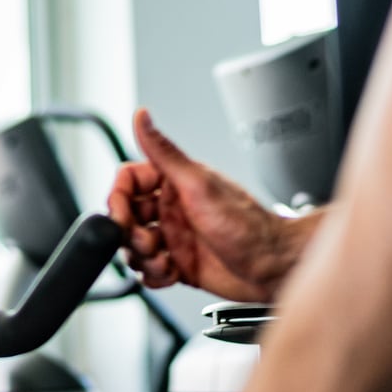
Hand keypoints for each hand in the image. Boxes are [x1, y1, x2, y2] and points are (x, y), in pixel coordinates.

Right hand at [106, 108, 298, 301]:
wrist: (274, 267)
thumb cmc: (247, 224)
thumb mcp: (198, 184)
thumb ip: (164, 152)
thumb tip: (142, 116)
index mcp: (175, 183)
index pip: (129, 181)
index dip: (118, 197)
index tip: (121, 213)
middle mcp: (172, 209)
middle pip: (127, 216)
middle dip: (130, 233)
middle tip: (149, 241)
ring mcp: (176, 237)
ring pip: (135, 245)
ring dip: (142, 257)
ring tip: (163, 259)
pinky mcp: (180, 265)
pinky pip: (150, 270)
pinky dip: (153, 275)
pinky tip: (170, 272)